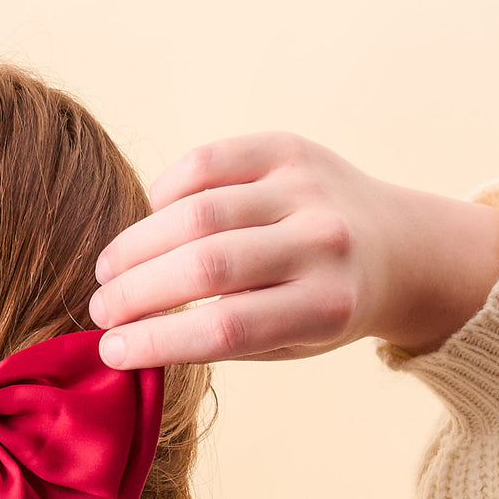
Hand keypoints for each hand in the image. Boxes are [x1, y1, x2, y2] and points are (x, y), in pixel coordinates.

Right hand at [88, 131, 498, 367]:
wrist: (397, 249)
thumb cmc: (322, 308)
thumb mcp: (287, 343)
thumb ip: (218, 339)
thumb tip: (124, 337)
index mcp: (326, 306)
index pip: (223, 327)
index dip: (154, 340)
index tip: (110, 350)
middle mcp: (323, 243)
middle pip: (206, 267)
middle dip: (135, 292)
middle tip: (100, 309)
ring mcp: (307, 189)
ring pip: (197, 213)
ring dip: (136, 245)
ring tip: (109, 270)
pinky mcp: (289, 148)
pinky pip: (208, 162)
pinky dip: (165, 192)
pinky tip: (151, 219)